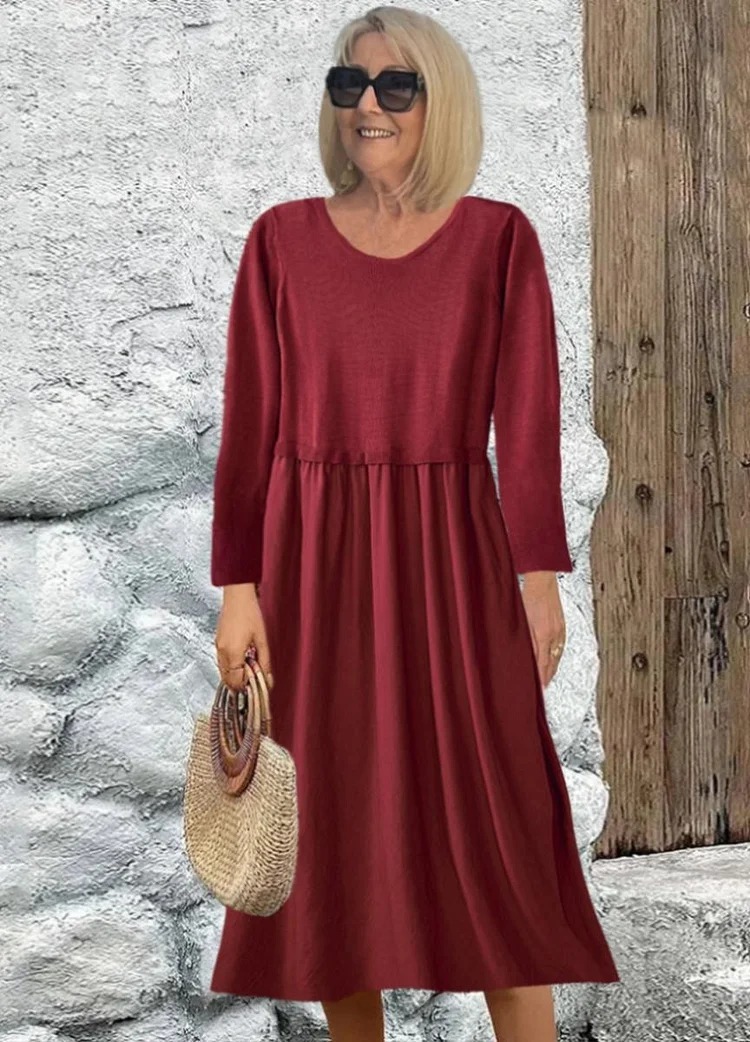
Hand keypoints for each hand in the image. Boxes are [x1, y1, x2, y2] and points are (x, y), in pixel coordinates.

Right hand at [214, 583, 274, 691]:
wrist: (237, 596)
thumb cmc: (250, 614)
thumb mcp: (262, 640)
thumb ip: (264, 662)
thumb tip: (267, 680)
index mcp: (233, 653)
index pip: (235, 681)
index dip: (245, 686)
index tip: (255, 685)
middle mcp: (222, 652)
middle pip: (227, 679)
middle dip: (239, 683)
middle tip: (253, 679)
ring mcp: (217, 646)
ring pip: (223, 671)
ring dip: (234, 674)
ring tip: (249, 668)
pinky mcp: (217, 641)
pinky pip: (221, 661)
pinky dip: (230, 666)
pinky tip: (241, 659)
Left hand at [519, 572, 565, 687]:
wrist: (543, 581)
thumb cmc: (529, 597)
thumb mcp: (523, 620)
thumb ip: (527, 641)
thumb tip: (528, 657)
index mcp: (544, 635)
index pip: (543, 664)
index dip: (541, 678)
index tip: (539, 689)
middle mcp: (555, 635)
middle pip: (552, 663)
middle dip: (547, 677)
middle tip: (543, 689)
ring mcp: (560, 631)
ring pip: (557, 656)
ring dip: (553, 669)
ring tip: (547, 679)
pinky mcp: (562, 626)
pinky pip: (561, 647)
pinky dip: (557, 657)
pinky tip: (554, 661)